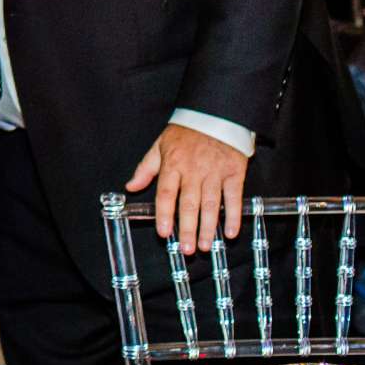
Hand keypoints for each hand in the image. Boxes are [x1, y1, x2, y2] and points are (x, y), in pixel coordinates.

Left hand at [124, 122, 248, 255]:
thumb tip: (130, 187)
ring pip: (211, 204)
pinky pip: (233, 197)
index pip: (166, 193)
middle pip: (189, 203)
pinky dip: (233, 215)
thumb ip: (145, 169)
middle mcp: (193, 170)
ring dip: (207, 227)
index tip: (163, 233)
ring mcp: (215, 172)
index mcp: (173, 164)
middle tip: (186, 249)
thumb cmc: (185, 133)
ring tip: (204, 246)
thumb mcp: (160, 146)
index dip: (164, 214)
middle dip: (187, 228)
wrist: (216, 114)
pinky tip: (230, 232)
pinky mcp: (234, 172)